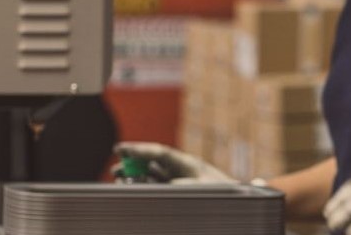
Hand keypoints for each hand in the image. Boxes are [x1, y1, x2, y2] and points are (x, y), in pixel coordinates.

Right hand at [113, 141, 233, 183]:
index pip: (159, 152)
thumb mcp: (202, 188)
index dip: (139, 150)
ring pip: (152, 174)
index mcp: (188, 162)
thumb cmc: (222, 191)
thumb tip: (164, 182)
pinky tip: (133, 185)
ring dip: (136, 175)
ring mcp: (179, 179)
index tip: (120, 149)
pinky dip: (145, 185)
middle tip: (115, 169)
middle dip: (133, 163)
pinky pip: (157, 185)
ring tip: (118, 178)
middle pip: (152, 162)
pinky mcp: (178, 190)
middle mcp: (181, 169)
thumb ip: (182, 185)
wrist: (236, 200)